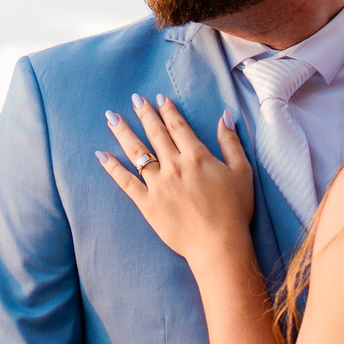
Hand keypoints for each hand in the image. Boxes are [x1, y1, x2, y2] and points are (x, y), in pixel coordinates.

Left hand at [98, 96, 257, 265]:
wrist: (218, 244)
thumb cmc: (234, 210)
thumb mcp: (241, 172)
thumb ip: (231, 142)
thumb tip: (225, 117)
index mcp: (196, 156)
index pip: (177, 126)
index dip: (167, 110)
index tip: (158, 98)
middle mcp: (174, 166)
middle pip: (155, 134)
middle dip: (144, 114)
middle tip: (134, 99)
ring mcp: (157, 184)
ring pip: (136, 152)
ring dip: (123, 133)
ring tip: (111, 117)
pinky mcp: (146, 203)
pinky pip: (125, 182)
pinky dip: (112, 167)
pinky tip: (102, 155)